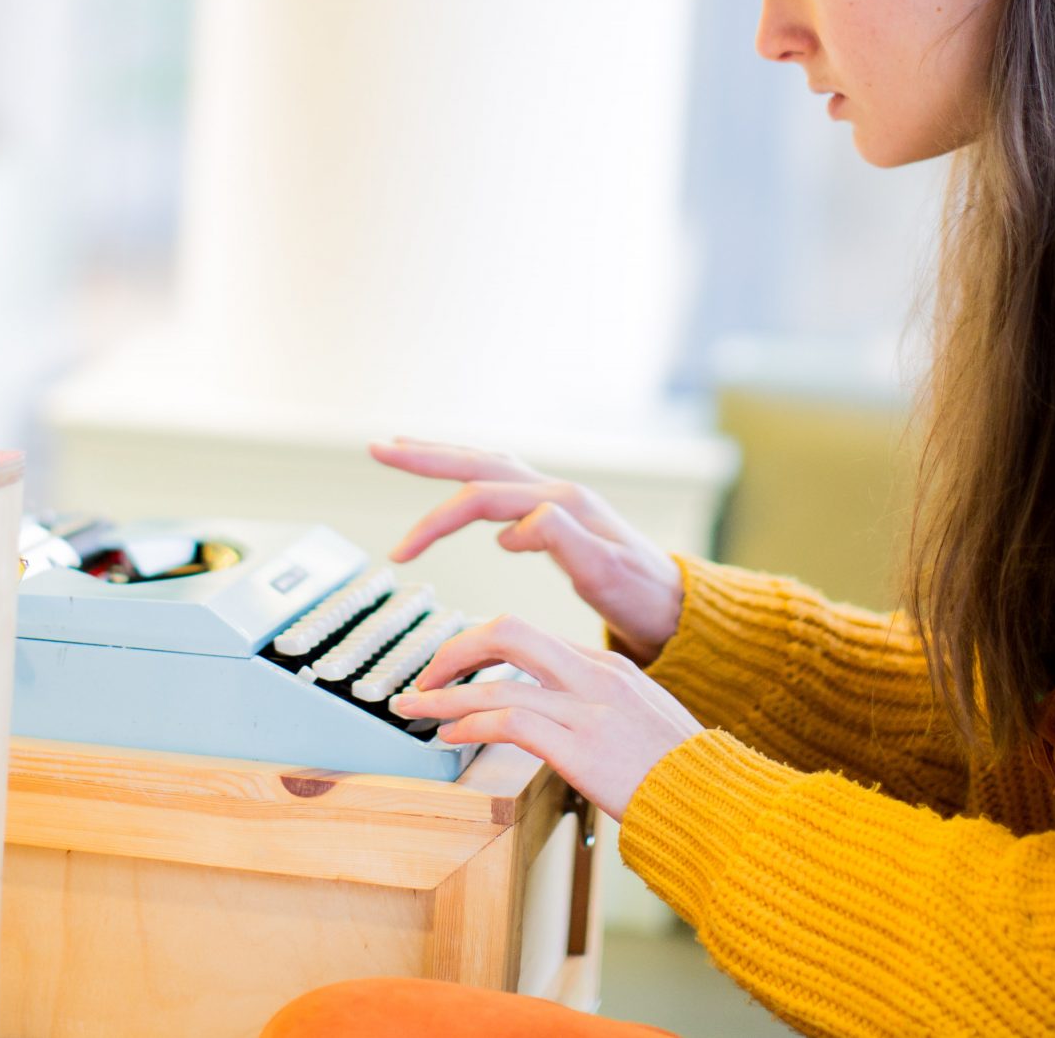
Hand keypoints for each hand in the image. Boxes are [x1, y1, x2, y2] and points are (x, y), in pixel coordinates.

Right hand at [372, 437, 683, 663]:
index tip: (403, 553)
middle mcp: (557, 492)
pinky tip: (452, 478)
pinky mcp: (556, 513)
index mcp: (562, 504)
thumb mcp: (605, 574)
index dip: (436, 520)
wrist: (676, 607)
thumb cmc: (643, 597)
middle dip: (425, 455)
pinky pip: (501, 480)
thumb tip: (512, 528)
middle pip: (480, 462)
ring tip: (399, 448)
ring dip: (441, 456)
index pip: (482, 498)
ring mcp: (557, 498)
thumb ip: (562, 542)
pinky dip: (467, 473)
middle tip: (378, 448)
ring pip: (489, 465)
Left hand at [391, 614, 702, 821]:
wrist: (717, 801)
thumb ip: (597, 706)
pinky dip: (471, 724)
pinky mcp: (581, 747)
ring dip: (445, 694)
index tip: (456, 669)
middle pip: (508, 632)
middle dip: (456, 649)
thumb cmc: (680, 773)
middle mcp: (595, 676)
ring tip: (416, 707)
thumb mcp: (640, 719)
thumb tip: (553, 714)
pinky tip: (451, 735)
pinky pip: (510, 722)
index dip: (481, 650)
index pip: (530, 638)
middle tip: (426, 673)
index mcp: (608, 666)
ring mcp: (588, 709)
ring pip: (498, 680)